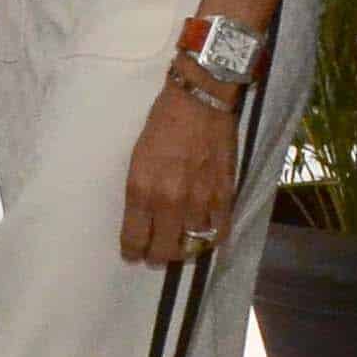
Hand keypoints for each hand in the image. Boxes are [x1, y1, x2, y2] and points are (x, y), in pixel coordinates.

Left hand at [120, 79, 239, 267]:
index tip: (133, 254)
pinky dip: (211, 239)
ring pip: (191, 246)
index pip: (134, 238)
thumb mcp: (137, 158)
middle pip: (163, 250)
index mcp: (141, 189)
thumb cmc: (163, 123)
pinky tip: (205, 236)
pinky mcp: (223, 195)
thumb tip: (143, 217)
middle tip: (155, 255)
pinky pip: (218, 232)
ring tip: (180, 247)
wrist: (199, 100)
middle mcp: (169, 201)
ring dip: (183, 250)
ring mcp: (199, 201)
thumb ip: (141, 191)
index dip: (132, 252)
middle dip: (156, 256)